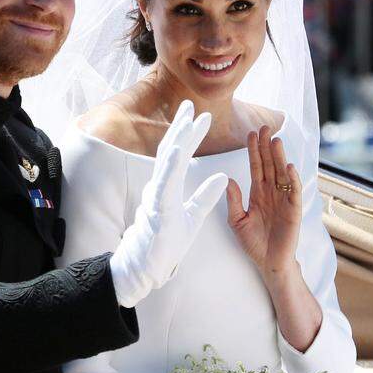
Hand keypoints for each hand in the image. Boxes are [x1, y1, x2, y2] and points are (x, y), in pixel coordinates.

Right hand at [110, 100, 227, 307]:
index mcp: (168, 187)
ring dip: (177, 140)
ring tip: (186, 120)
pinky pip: (164, 185)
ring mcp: (157, 197)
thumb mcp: (193, 217)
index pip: (180, 156)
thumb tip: (224, 177)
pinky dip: (171, 166)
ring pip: (167, 163)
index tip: (200, 116)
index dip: (189, 135)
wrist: (148, 268)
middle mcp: (160, 187)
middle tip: (189, 104)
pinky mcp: (158, 210)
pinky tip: (177, 150)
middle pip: (170, 151)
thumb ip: (206, 197)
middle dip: (180, 127)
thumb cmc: (166, 244)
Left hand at [226, 125, 301, 276]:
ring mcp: (283, 200)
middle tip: (264, 127)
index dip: (254, 150)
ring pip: (281, 174)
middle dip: (266, 146)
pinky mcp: (294, 210)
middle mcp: (271, 193)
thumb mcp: (237, 221)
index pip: (256, 167)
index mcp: (257, 193)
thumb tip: (228, 179)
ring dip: (279, 157)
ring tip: (276, 140)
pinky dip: (292, 179)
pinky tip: (288, 167)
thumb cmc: (253, 243)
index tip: (250, 133)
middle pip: (269, 165)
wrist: (268, 263)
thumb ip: (233, 201)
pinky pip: (293, 192)